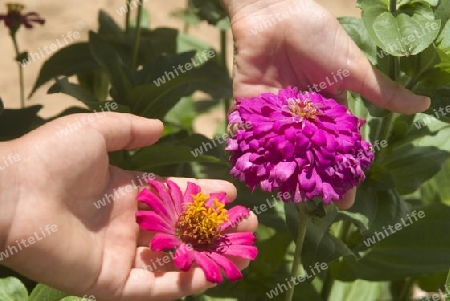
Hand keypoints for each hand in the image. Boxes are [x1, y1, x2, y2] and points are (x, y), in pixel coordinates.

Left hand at [0, 113, 256, 300]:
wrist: (12, 193)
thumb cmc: (52, 157)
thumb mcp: (96, 131)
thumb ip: (130, 129)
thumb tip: (161, 128)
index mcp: (126, 191)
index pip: (174, 196)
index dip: (202, 194)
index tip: (231, 192)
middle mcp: (128, 224)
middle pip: (181, 230)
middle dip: (215, 228)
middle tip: (247, 225)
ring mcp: (120, 254)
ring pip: (174, 261)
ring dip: (208, 258)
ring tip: (242, 253)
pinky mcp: (109, 281)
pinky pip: (153, 287)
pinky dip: (182, 284)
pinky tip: (211, 274)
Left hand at [221, 0, 430, 208]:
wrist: (277, 13)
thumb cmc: (318, 36)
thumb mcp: (353, 68)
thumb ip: (381, 92)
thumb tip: (423, 106)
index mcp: (325, 110)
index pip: (335, 148)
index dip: (342, 171)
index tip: (347, 199)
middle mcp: (299, 117)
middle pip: (306, 156)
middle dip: (311, 180)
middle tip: (317, 206)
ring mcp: (273, 114)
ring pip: (278, 151)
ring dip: (282, 174)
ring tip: (288, 200)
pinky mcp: (247, 107)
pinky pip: (248, 135)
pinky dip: (250, 153)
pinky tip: (256, 177)